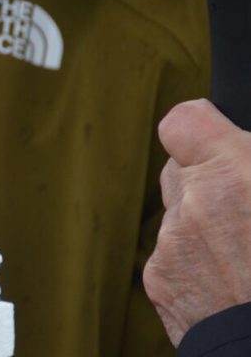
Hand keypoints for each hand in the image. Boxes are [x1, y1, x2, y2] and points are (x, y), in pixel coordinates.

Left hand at [144, 99, 250, 345]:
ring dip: (202, 222)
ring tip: (243, 250)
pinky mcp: (159, 280)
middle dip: (206, 178)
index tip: (215, 132)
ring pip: (177, 214)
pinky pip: (171, 253)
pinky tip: (228, 279)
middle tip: (242, 199)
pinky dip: (194, 259)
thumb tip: (243, 148)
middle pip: (179, 169)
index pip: (182, 122)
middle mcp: (193, 203)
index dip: (199, 124)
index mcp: (233, 173)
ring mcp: (170, 244)